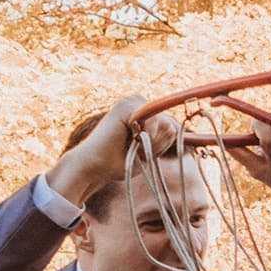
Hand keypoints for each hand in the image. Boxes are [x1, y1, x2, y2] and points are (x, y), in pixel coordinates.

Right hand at [46, 97, 175, 210]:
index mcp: (143, 112)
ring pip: (165, 123)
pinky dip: (145, 137)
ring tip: (130, 145)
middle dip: (157, 144)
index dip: (160, 145)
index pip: (171, 127)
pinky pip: (153, 121)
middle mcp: (138, 103)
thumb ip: (163, 136)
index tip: (140, 151)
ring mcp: (131, 102)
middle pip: (171, 125)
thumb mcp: (147, 149)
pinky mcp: (126, 106)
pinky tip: (129, 139)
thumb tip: (176, 126)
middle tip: (134, 149)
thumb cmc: (117, 163)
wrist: (94, 168)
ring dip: (151, 142)